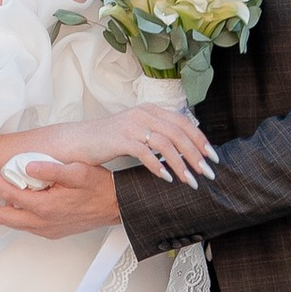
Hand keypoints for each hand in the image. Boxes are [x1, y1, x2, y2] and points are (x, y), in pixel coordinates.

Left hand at [0, 154, 121, 236]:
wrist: (116, 207)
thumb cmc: (99, 188)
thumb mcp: (78, 171)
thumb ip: (51, 169)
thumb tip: (27, 165)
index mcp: (45, 207)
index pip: (7, 194)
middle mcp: (42, 223)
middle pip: (0, 217)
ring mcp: (45, 230)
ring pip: (11, 222)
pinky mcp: (50, 232)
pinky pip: (24, 223)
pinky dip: (14, 210)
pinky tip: (18, 195)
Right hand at [98, 106, 215, 188]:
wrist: (78, 141)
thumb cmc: (109, 140)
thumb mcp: (137, 131)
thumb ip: (158, 134)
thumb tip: (185, 150)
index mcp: (151, 110)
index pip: (184, 122)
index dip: (200, 139)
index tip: (212, 157)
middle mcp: (144, 113)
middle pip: (179, 133)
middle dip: (196, 155)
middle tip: (208, 173)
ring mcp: (132, 124)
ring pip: (166, 143)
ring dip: (181, 164)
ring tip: (191, 181)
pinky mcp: (120, 138)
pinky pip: (145, 152)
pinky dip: (158, 166)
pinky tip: (166, 179)